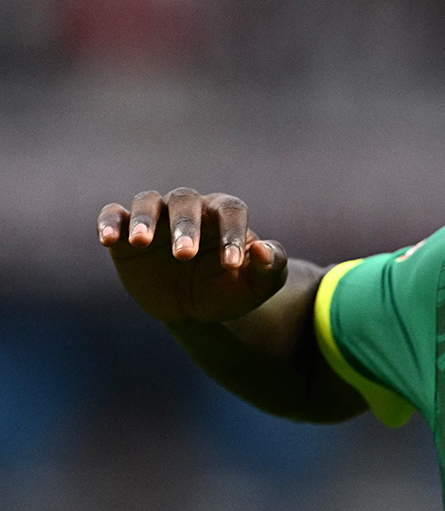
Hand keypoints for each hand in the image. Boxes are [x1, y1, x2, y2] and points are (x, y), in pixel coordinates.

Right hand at [97, 189, 287, 322]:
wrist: (196, 309)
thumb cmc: (231, 289)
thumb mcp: (257, 285)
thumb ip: (270, 267)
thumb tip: (263, 250)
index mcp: (225, 215)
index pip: (230, 212)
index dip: (232, 234)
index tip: (232, 265)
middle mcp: (191, 209)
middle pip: (186, 201)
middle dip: (185, 227)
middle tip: (184, 255)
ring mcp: (157, 218)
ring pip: (148, 202)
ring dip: (144, 218)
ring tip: (141, 241)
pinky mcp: (126, 234)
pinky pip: (114, 216)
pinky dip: (110, 222)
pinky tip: (107, 239)